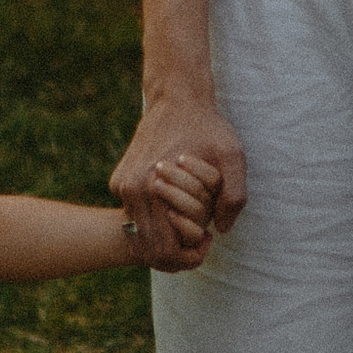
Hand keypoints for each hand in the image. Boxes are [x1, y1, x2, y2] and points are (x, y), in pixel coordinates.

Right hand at [111, 84, 247, 264]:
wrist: (176, 98)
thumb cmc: (207, 127)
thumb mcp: (233, 156)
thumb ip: (234, 196)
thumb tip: (221, 229)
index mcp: (153, 189)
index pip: (164, 250)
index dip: (188, 255)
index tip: (207, 239)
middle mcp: (131, 190)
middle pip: (148, 248)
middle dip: (175, 252)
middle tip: (200, 239)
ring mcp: (121, 187)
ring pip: (139, 234)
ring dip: (163, 237)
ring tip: (189, 225)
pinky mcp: (118, 182)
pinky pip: (134, 216)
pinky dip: (152, 221)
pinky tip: (172, 210)